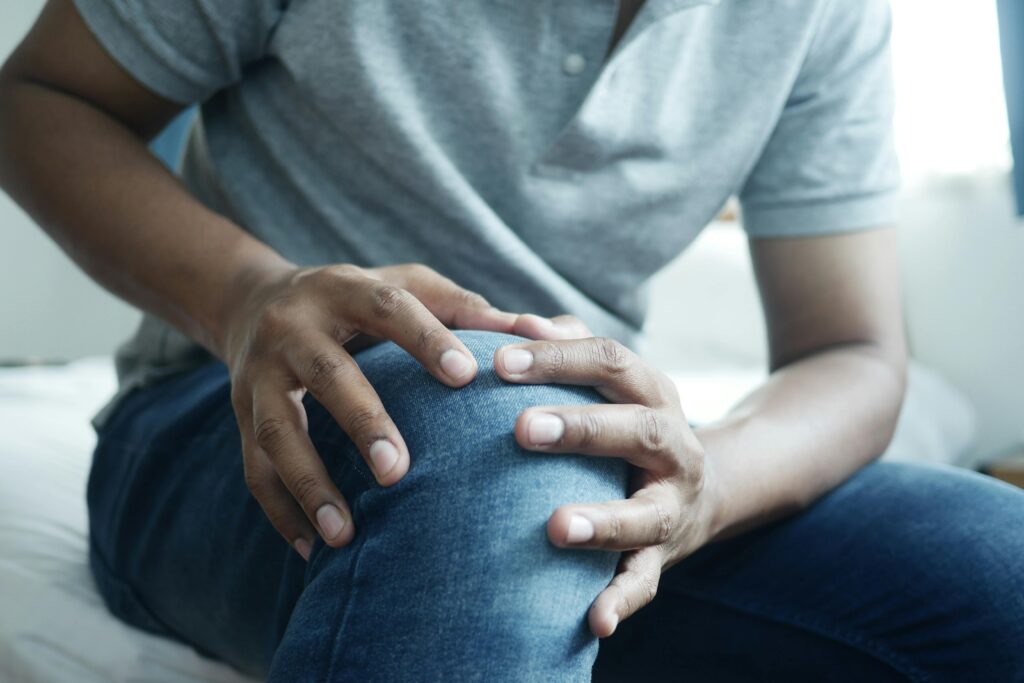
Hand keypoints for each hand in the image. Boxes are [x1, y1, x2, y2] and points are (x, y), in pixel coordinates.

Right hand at [222, 262, 518, 559]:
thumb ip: (466, 308)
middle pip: (326, 374)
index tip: (467, 376)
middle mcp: (294, 328)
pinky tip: (313, 550)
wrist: (255, 303)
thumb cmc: (357, 301)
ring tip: (344, 535)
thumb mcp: (404, 287)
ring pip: (278, 432)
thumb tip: (542, 332)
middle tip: (399, 471)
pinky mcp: (240, 415)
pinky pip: (253, 469)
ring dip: (310, 484)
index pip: (387, 307)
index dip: (426, 338)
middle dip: (362, 422)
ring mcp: (259, 375)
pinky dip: (282, 512)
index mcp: (343, 288)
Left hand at [494, 317, 718, 637]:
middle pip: (636, 428)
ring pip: (646, 512)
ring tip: (555, 528)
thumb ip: (568, 348)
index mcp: (653, 392)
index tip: (500, 361)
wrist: (706, 487)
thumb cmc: (629, 422)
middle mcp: (673, 444)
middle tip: (521, 429)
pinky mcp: (665, 555)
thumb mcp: (614, 381)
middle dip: (581, 428)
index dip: (558, 358)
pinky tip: (593, 620)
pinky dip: (621, 601)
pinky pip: (646, 581)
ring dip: (603, 520)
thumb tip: (518, 322)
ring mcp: (673, 504)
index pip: (610, 361)